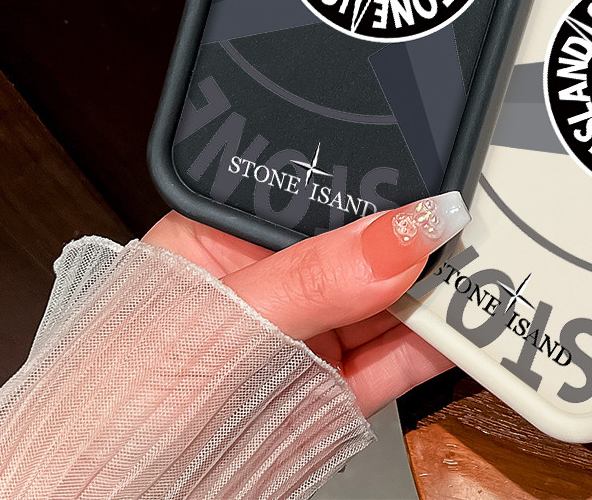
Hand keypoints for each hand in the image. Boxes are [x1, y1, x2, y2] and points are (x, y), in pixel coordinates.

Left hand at [143, 193, 468, 415]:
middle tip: (468, 226)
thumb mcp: (218, 324)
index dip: (379, 181)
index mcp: (231, 232)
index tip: (433, 185)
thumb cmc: (107, 409)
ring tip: (484, 267)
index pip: (322, 188)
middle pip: (368, 239)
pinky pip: (402, 354)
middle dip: (420, 232)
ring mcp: (310, 334)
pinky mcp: (335, 390)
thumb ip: (315, 277)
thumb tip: (401, 230)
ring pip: (395, 295)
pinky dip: (443, 340)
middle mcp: (277, 278)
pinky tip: (467, 320)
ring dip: (442, 283)